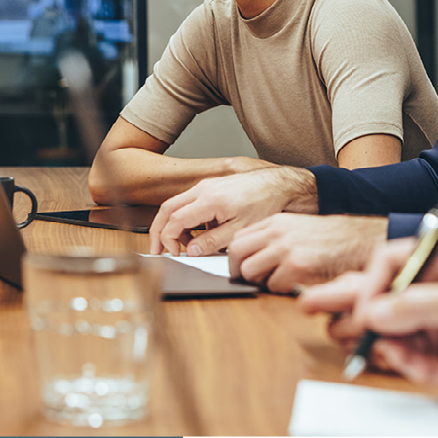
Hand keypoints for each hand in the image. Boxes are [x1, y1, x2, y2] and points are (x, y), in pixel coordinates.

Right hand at [148, 165, 317, 256]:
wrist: (280, 185)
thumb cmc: (265, 204)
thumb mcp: (240, 230)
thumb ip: (213, 242)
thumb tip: (192, 251)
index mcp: (208, 200)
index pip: (174, 220)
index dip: (168, 239)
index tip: (173, 253)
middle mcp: (203, 189)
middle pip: (167, 208)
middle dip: (158, 231)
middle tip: (157, 250)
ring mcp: (207, 185)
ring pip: (176, 204)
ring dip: (173, 225)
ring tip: (182, 246)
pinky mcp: (212, 186)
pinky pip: (190, 201)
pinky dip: (186, 218)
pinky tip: (200, 233)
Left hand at [227, 213, 387, 292]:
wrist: (357, 241)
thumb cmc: (329, 239)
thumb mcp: (296, 228)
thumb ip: (273, 238)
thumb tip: (249, 257)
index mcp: (275, 222)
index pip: (238, 239)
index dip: (235, 258)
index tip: (240, 268)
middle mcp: (277, 233)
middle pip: (236, 255)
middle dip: (239, 272)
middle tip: (251, 280)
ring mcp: (286, 249)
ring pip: (250, 272)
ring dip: (259, 282)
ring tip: (276, 282)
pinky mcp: (297, 267)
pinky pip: (272, 286)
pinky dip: (280, 290)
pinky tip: (294, 285)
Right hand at [300, 232, 437, 407]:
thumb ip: (418, 306)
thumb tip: (373, 311)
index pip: (388, 259)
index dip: (371, 286)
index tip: (368, 314)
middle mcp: (429, 277)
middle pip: (375, 287)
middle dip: (356, 308)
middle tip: (309, 306)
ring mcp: (424, 309)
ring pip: (382, 324)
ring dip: (397, 349)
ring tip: (424, 363)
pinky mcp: (423, 338)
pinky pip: (396, 348)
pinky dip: (409, 364)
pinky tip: (434, 370)